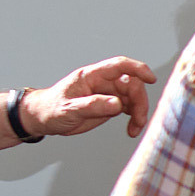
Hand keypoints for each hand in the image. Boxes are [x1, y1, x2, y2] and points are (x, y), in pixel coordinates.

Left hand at [23, 56, 157, 140]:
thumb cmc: (51, 109)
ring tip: (135, 128)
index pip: (119, 66)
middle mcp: (102, 82)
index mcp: (91, 76)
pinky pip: (129, 108)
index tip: (151, 78)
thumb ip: (93, 105)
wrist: (44, 118)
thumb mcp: (70, 109)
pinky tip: (131, 129)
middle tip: (138, 120)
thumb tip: (117, 104)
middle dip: (139, 101)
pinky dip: (134, 118)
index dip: (137, 69)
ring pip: (133, 97)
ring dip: (139, 112)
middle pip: (131, 84)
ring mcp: (107, 93)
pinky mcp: (109, 105)